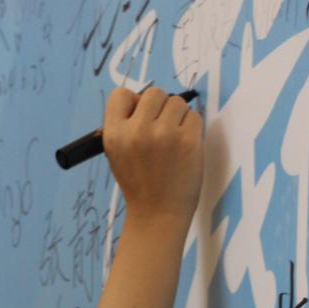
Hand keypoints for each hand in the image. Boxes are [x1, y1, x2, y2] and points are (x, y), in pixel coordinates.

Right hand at [102, 87, 204, 230]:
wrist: (157, 214)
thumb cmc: (140, 183)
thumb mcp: (117, 154)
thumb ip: (125, 126)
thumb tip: (146, 100)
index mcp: (114, 134)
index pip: (121, 94)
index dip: (134, 102)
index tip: (141, 117)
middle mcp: (136, 131)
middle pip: (154, 93)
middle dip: (161, 107)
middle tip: (162, 130)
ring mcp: (163, 135)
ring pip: (177, 102)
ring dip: (179, 117)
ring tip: (173, 141)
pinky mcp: (187, 141)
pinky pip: (194, 116)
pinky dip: (192, 128)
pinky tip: (184, 148)